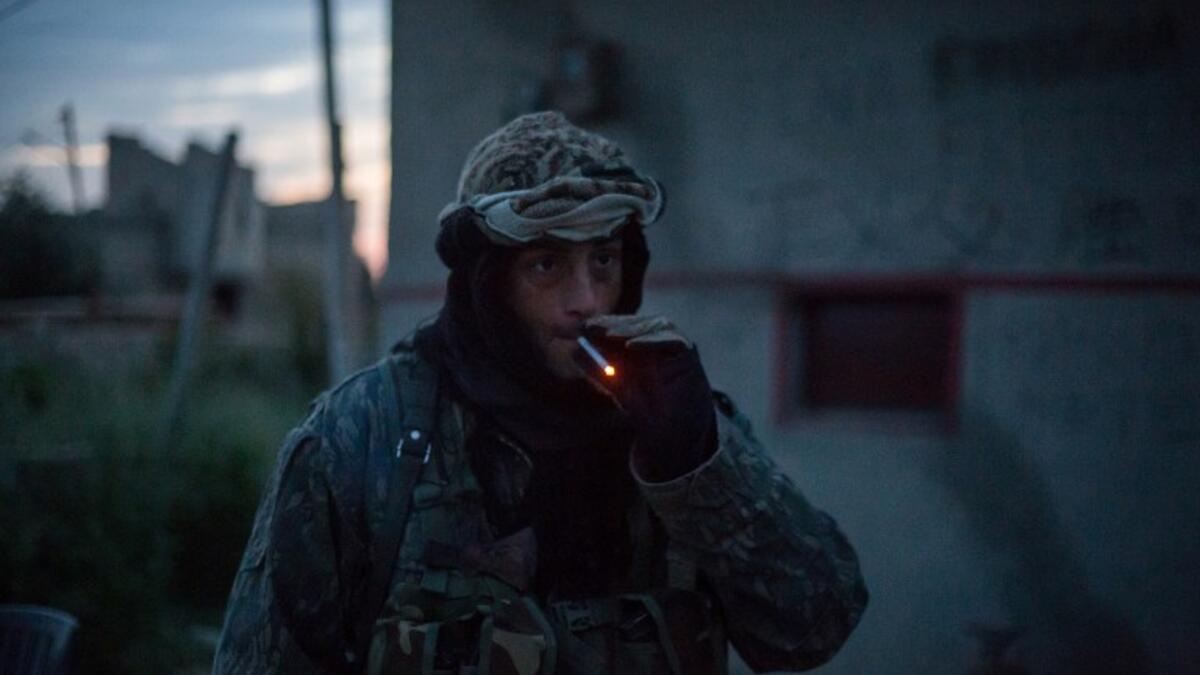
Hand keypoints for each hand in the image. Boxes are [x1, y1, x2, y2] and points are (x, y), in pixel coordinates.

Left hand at [577, 315, 716, 480]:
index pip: (621, 326)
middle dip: (613, 323)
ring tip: (608, 334)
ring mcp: (673, 344)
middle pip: (635, 323)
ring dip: (630, 328)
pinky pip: (672, 340)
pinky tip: (632, 345)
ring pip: (654, 326)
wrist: (671, 430)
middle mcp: (657, 341)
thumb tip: (574, 350)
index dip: (603, 324)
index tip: (583, 327)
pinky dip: (651, 340)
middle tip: (592, 326)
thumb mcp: (616, 386)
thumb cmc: (646, 407)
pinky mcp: (687, 352)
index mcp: (639, 345)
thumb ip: (598, 370)